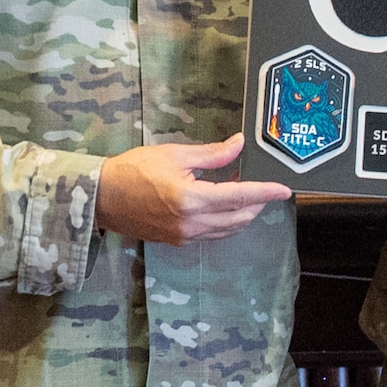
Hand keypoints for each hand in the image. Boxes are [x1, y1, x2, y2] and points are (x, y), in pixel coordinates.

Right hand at [95, 136, 290, 245]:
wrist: (101, 197)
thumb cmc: (134, 170)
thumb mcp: (175, 154)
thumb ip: (213, 154)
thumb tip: (239, 145)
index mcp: (192, 199)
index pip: (241, 197)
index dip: (265, 193)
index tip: (285, 189)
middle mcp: (192, 223)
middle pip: (239, 218)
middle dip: (256, 203)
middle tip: (260, 184)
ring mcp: (185, 236)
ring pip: (228, 229)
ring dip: (241, 213)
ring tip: (241, 191)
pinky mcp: (177, 241)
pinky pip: (212, 234)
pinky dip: (225, 221)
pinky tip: (221, 204)